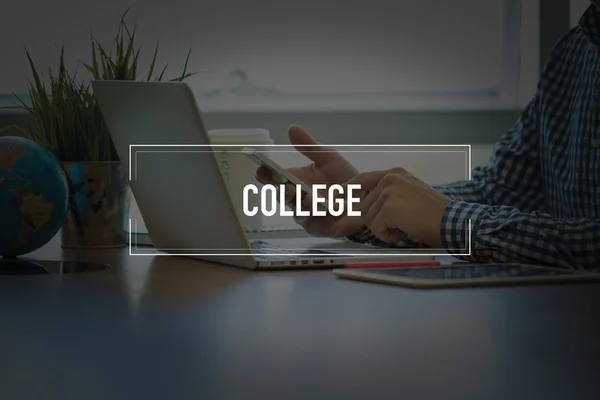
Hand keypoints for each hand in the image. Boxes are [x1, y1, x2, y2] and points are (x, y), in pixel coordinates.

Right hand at [255, 125, 361, 236]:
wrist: (367, 197)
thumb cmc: (345, 178)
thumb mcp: (328, 158)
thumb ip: (309, 146)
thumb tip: (292, 128)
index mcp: (296, 180)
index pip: (274, 179)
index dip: (265, 174)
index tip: (261, 168)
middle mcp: (297, 198)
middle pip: (280, 195)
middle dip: (278, 188)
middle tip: (279, 180)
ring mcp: (306, 213)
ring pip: (293, 208)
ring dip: (294, 200)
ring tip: (298, 191)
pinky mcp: (316, 227)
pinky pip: (309, 220)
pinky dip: (309, 211)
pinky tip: (312, 202)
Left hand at [332, 168, 451, 246]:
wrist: (453, 221)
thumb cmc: (434, 215)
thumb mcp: (408, 196)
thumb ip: (387, 197)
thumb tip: (362, 207)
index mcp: (395, 174)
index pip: (362, 179)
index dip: (348, 189)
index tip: (336, 194)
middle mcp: (390, 178)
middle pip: (364, 206)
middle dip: (378, 221)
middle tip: (403, 223)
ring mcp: (388, 191)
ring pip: (369, 219)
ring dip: (385, 229)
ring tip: (407, 225)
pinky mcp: (388, 207)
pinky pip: (376, 229)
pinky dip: (389, 236)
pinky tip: (407, 230)